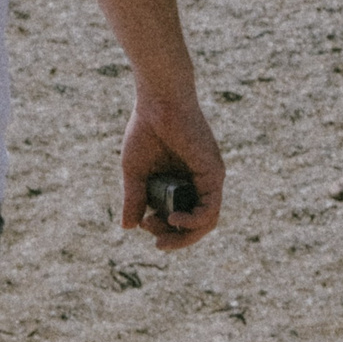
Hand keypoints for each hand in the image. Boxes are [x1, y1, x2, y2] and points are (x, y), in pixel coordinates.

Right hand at [120, 90, 222, 250]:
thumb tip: (129, 228)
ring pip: (206, 221)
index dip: (164, 229)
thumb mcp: (135, 172)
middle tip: (155, 239)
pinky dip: (193, 220)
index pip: (181, 217)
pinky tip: (174, 220)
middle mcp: (199, 183)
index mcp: (181, 181)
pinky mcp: (213, 174)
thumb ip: (135, 199)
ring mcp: (208, 179)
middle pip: (196, 224)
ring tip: (161, 234)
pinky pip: (210, 209)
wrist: (158, 102)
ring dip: (184, 235)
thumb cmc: (146, 130)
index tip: (144, 225)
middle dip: (176, 238)